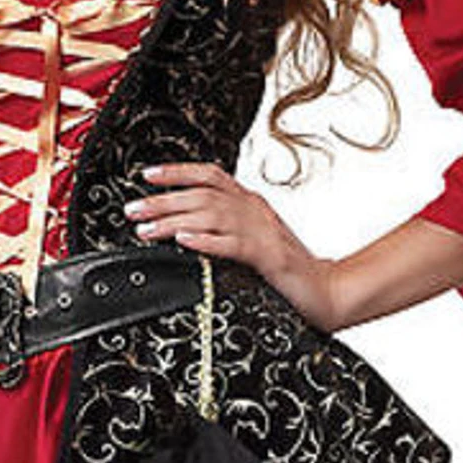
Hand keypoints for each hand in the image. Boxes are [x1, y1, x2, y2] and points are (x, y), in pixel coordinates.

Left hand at [124, 161, 339, 331]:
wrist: (328, 291)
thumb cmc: (289, 270)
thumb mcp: (253, 241)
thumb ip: (225, 229)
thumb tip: (181, 229)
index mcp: (251, 203)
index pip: (211, 175)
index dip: (178, 171)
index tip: (147, 174)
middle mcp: (256, 210)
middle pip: (203, 195)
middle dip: (163, 200)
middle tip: (133, 209)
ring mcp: (264, 232)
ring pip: (212, 216)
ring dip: (175, 221)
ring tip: (148, 229)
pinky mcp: (270, 257)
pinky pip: (234, 244)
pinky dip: (206, 241)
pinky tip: (185, 241)